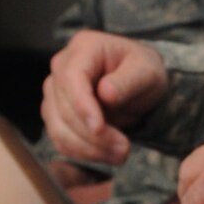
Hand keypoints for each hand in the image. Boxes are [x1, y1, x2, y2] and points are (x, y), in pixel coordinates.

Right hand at [41, 30, 167, 166]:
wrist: (138, 81)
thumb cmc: (142, 71)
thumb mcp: (148, 72)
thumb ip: (129, 81)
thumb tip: (106, 94)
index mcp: (84, 48)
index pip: (72, 78)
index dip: (82, 106)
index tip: (99, 129)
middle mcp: (62, 67)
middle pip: (63, 108)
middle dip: (92, 135)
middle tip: (124, 150)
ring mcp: (55, 91)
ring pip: (58, 128)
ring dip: (87, 149)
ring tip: (120, 155)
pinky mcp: (55, 113)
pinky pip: (60, 139)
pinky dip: (82, 152)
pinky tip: (106, 155)